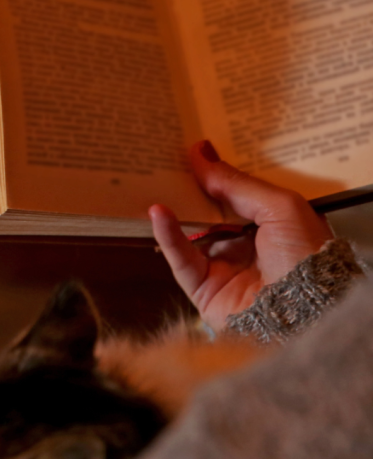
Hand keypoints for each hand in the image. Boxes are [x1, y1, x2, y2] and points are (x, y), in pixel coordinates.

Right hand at [149, 140, 333, 328]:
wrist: (304, 312)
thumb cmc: (304, 257)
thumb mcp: (280, 206)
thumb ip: (236, 183)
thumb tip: (200, 152)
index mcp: (275, 224)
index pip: (240, 192)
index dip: (220, 171)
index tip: (194, 147)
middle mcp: (249, 244)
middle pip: (211, 209)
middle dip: (191, 186)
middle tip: (166, 158)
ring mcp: (225, 266)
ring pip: (191, 231)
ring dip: (174, 207)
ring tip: (154, 180)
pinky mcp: (203, 287)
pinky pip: (181, 257)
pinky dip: (167, 234)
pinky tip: (157, 211)